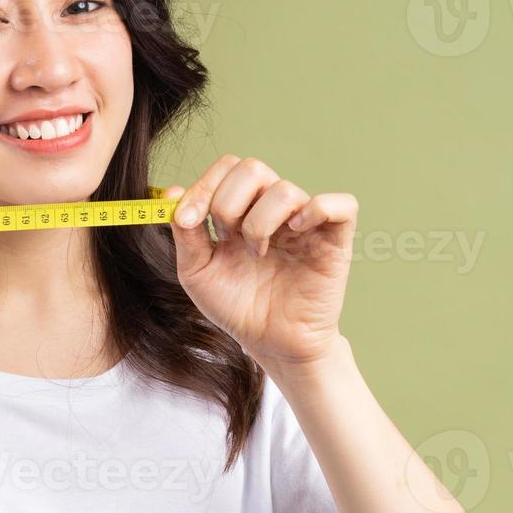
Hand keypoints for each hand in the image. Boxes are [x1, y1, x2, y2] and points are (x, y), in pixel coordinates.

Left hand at [165, 155, 356, 373]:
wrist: (269, 343)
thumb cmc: (236, 307)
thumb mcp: (197, 271)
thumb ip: (184, 233)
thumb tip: (172, 194)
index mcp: (242, 210)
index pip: (227, 169)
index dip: (204, 186)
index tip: (188, 220)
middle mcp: (273, 209)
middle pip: (252, 169)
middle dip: (228, 203)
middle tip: (226, 238)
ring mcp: (304, 222)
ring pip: (285, 189)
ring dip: (260, 222)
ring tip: (257, 253)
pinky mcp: (334, 240)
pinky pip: (340, 205)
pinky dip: (317, 209)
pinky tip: (295, 233)